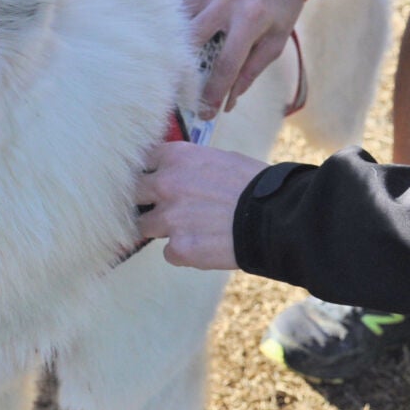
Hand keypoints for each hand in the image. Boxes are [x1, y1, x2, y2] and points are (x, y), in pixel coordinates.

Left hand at [135, 141, 265, 268]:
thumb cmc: (256, 185)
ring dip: (161, 229)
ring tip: (188, 231)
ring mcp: (169, 218)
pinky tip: (204, 246)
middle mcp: (165, 184)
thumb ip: (191, 166)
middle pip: (133, 194)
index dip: (148, 174)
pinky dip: (182, 252)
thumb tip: (180, 174)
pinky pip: (168, 252)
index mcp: (176, 157)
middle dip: (144, 202)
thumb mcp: (221, 160)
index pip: (141, 162)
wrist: (276, 217)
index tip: (152, 182)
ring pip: (143, 226)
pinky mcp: (179, 248)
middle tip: (161, 209)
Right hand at [183, 0, 305, 116]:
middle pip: (193, 40)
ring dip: (182, 44)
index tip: (205, 111)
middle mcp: (227, 0)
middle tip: (185, 88)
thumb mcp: (276, 40)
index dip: (213, 92)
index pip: (226, 64)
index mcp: (250, 18)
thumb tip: (228, 101)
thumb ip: (252, 71)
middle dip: (186, 69)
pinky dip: (186, 21)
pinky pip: (185, 5)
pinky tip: (194, 29)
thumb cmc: (280, 7)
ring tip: (184, 62)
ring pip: (183, 22)